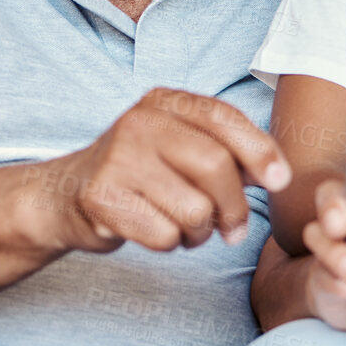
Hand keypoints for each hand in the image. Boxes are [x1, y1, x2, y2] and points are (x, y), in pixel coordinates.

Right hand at [32, 88, 288, 253]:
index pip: (224, 118)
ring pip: (194, 209)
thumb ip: (230, 152)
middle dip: (234, 207)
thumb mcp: (184, 147)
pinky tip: (155, 230)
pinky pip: (165, 235)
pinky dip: (171, 244)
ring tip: (186, 227)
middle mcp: (139, 122)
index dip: (259, 150)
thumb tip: (277, 174)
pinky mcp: (100, 198)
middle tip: (234, 228)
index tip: (280, 180)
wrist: (66, 196)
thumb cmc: (144, 173)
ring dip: (201, 232)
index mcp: (166, 102)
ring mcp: (116, 158)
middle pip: (215, 167)